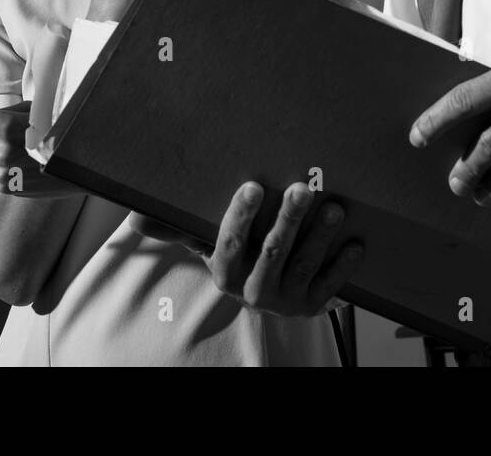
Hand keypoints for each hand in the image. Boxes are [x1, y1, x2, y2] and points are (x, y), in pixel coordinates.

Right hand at [131, 181, 363, 317]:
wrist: (270, 295)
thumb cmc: (239, 255)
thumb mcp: (207, 244)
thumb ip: (178, 228)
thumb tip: (135, 216)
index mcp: (225, 273)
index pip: (229, 243)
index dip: (240, 215)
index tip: (254, 186)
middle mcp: (254, 292)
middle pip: (272, 251)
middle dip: (288, 219)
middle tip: (301, 188)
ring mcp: (286, 300)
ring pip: (303, 264)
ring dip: (320, 236)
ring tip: (333, 207)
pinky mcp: (313, 304)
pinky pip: (331, 286)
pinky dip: (343, 266)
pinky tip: (356, 243)